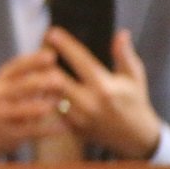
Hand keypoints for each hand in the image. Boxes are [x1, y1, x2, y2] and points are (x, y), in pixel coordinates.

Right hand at [0, 48, 70, 159]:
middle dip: (39, 83)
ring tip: (56, 104)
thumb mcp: (15, 83)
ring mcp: (2, 113)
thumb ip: (33, 71)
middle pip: (18, 86)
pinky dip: (47, 130)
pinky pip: (29, 131)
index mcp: (3, 78)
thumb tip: (54, 51)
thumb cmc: (11, 100)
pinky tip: (63, 128)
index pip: (17, 66)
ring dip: (39, 106)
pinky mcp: (9, 133)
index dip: (33, 61)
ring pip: (20, 109)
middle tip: (59, 80)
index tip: (52, 56)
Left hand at [46, 27, 162, 159]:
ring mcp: (80, 117)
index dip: (65, 45)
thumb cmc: (135, 101)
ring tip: (33, 64)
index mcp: (105, 88)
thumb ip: (124, 55)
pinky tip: (38, 84)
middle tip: (37, 49)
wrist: (136, 137)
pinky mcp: (73, 128)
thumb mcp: (134, 77)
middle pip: (57, 78)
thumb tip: (121, 33)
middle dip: (44, 62)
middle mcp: (90, 103)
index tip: (51, 32)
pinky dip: (44, 95)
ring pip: (50, 94)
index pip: (80, 61)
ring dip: (41, 78)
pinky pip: (51, 109)